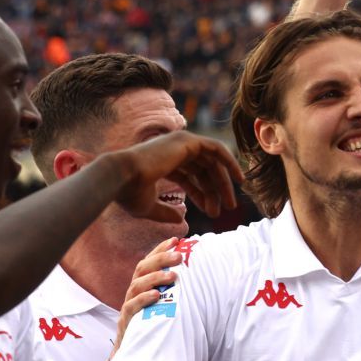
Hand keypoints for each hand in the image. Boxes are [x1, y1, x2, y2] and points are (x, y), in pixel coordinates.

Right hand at [110, 132, 242, 220]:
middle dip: (217, 190)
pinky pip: (216, 149)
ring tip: (231, 205)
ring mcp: (180, 143)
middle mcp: (173, 150)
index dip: (202, 195)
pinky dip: (229, 162)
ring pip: (212, 162)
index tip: (213, 212)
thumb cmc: (130, 194)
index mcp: (163, 163)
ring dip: (224, 183)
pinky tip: (238, 180)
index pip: (190, 177)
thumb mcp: (149, 207)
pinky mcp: (188, 141)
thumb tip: (181, 219)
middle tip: (228, 209)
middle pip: (204, 170)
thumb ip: (166, 212)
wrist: (122, 179)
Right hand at [113, 236, 188, 352]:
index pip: (148, 262)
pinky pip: (131, 307)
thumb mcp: (166, 307)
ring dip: (155, 278)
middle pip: (142, 269)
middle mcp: (134, 293)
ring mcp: (129, 306)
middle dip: (160, 259)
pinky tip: (156, 296)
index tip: (176, 240)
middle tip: (179, 256)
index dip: (160, 250)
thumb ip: (176, 294)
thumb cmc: (155, 327)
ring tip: (173, 276)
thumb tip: (201, 280)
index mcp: (142, 286)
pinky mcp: (126, 322)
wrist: (135, 354)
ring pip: (137, 285)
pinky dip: (143, 300)